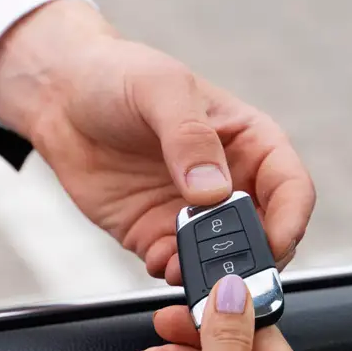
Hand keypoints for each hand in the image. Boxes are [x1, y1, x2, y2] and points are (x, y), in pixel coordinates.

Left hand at [0, 0, 314, 280]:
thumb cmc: (120, 75)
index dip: (291, 219)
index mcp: (250, 142)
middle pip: (264, 235)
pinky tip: (160, 264)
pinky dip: (174, 275)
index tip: (276, 242)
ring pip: (222, 260)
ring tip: (190, 271)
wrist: (60, 96)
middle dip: (254, 260)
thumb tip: (213, 191)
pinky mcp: (156, 234)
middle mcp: (230, 183)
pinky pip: (176, 267)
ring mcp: (193, 214)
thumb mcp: (161, 89)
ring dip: (212, 274)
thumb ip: (190, 137)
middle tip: (234, 272)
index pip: (291, 188)